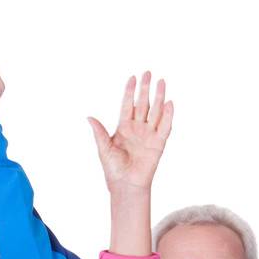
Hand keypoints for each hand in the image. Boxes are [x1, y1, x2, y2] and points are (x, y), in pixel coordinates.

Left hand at [88, 72, 173, 191]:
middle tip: (148, 73)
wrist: (126, 185)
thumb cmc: (113, 169)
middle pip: (143, 104)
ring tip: (161, 82)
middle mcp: (137, 128)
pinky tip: (170, 103)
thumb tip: (88, 117)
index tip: (132, 78)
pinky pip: (164, 127)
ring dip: (159, 97)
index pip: (128, 104)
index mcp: (123, 127)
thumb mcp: (104, 149)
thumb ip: (99, 133)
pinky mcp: (158, 144)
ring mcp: (149, 135)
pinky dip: (168, 116)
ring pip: (155, 111)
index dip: (129, 91)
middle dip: (145, 88)